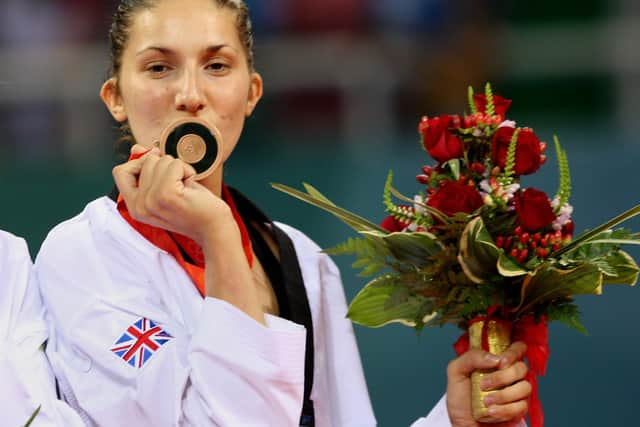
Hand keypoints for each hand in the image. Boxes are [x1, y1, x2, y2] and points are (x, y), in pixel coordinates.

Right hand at [112, 145, 235, 245]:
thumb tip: (137, 148)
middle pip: (145, 161)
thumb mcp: (166, 189)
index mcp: (135, 207)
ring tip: (186, 188)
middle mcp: (139, 206)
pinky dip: (187, 170)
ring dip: (179, 169)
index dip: (138, 162)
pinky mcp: (167, 195)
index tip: (158, 166)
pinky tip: (191, 187)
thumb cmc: (194, 208)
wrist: (214, 228)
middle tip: (180, 186)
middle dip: (167, 166)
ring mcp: (151, 201)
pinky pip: (174, 165)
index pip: (120, 172)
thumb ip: (149, 171)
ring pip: (160, 161)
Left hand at [446, 342, 530, 426]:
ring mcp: (516, 392)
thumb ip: (471, 357)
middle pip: (522, 367)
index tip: (500, 362)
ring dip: (503, 395)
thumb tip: (494, 357)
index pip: (517, 348)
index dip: (513, 352)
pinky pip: (522, 406)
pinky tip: (491, 412)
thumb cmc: (460, 399)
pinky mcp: (519, 409)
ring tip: (486, 402)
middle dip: (502, 377)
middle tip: (484, 385)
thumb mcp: (456, 372)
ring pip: (525, 387)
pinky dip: (505, 410)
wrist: (463, 424)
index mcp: (497, 362)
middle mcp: (510, 374)